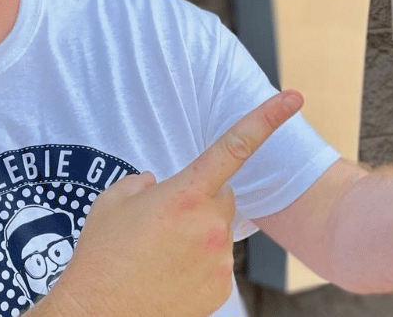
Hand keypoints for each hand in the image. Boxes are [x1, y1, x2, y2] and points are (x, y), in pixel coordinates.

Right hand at [50, 90, 304, 316]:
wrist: (98, 314)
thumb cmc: (101, 257)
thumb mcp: (111, 203)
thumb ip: (140, 182)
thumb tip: (155, 184)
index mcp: (185, 194)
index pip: (234, 146)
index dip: (267, 118)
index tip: (294, 97)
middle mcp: (210, 224)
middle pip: (222, 196)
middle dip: (200, 201)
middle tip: (163, 223)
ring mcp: (220, 258)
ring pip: (218, 232)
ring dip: (197, 236)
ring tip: (159, 256)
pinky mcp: (221, 287)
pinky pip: (217, 263)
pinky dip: (198, 266)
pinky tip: (168, 276)